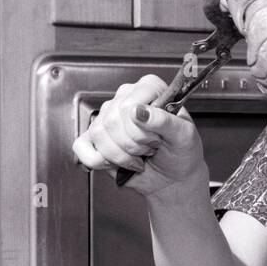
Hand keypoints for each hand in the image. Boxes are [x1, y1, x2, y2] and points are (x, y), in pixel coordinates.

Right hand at [71, 75, 207, 196]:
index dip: (143, 130)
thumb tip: (139, 111)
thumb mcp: (184, 136)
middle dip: (134, 145)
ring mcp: (107, 116)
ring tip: (138, 155)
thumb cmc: (182, 153)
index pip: (130, 106)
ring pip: (98, 134)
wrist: (174, 177)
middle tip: (150, 149)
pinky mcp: (94, 137)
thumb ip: (164, 120)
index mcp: (149, 88)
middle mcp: (126, 98)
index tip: (158, 138)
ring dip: (121, 155)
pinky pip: (82, 146)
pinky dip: (100, 161)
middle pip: (113, 121)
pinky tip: (117, 162)